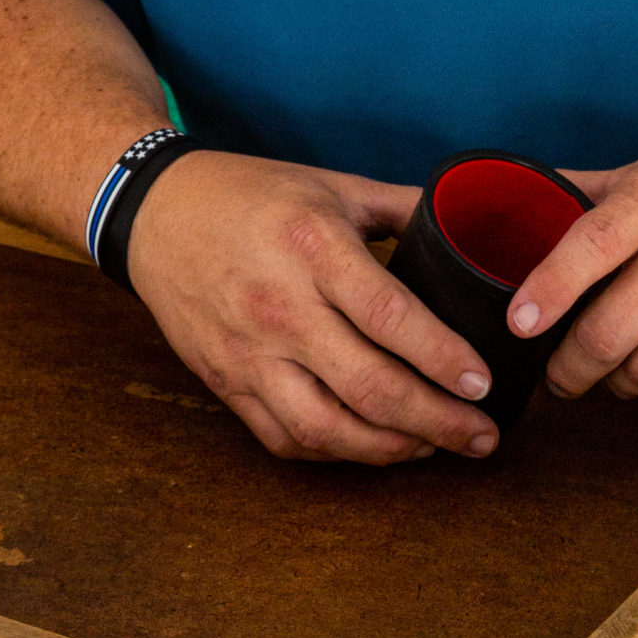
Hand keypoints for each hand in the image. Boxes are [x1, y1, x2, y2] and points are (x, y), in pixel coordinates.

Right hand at [126, 151, 500, 465]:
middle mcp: (280, 307)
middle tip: (482, 436)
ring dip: (388, 450)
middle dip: (437, 422)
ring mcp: (248, 352)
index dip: (443, 359)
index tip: (483, 385)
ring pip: (325, 428)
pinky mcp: (224, 381)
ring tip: (433, 448)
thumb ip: (403, 208)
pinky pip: (284, 438)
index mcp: (314, 248)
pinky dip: (334, 453)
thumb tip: (471, 229)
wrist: (154, 212)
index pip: (390, 318)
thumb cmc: (251, 194)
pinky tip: (372, 446)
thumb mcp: (332, 184)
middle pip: (368, 386)